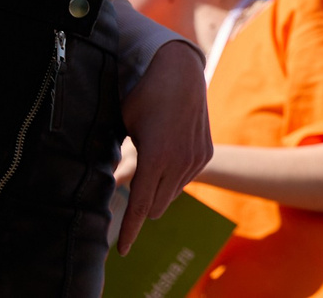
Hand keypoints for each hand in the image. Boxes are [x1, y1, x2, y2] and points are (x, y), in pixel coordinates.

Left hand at [119, 40, 211, 252]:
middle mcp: (180, 163)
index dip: (129, 231)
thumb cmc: (143, 98)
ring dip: (158, 189)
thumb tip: (116, 183)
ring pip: (171, 194)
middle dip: (141, 204)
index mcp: (156, 159)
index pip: (140, 206)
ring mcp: (196, 159)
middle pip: (155, 205)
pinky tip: (167, 156)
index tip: (122, 251)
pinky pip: (184, 179)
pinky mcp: (206, 154)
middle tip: (131, 182)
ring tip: (150, 161)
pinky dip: (172, 177)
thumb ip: (125, 162)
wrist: (179, 72)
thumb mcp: (125, 130)